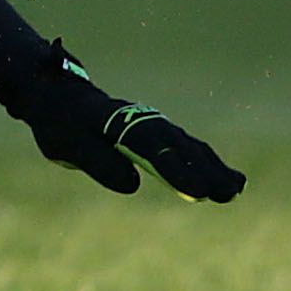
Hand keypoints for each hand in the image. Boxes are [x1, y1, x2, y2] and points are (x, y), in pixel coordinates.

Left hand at [11, 40, 245, 201]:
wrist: (55, 96)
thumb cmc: (59, 123)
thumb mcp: (67, 144)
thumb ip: (98, 161)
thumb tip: (134, 184)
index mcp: (114, 121)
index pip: (150, 147)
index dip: (175, 169)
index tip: (198, 191)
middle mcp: (138, 118)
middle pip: (177, 144)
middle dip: (204, 169)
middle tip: (228, 194)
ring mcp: (148, 122)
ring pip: (186, 144)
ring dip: (211, 166)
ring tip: (235, 189)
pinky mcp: (153, 131)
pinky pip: (184, 145)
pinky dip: (205, 160)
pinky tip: (225, 178)